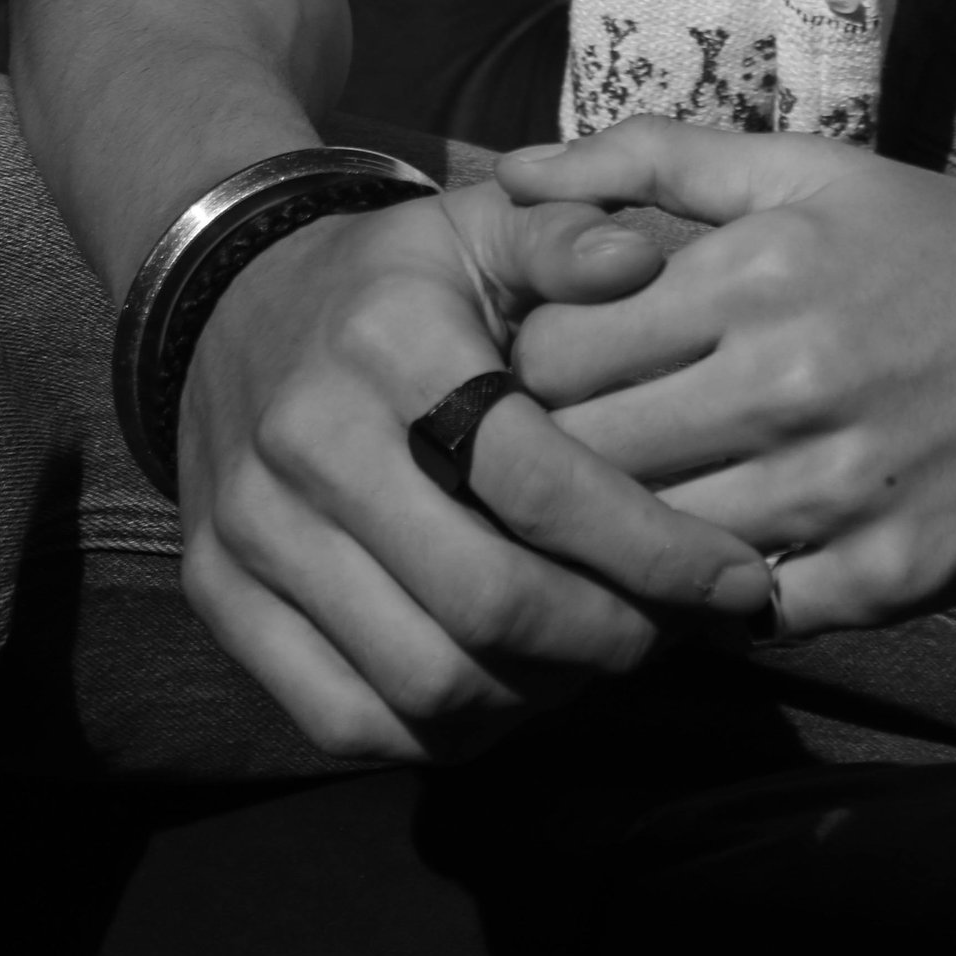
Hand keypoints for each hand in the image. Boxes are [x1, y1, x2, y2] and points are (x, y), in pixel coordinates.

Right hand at [179, 176, 777, 761]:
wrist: (227, 301)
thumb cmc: (394, 275)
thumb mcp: (481, 221)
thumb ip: (566, 236)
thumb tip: (641, 260)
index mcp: (392, 345)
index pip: (537, 479)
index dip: (651, 546)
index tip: (738, 580)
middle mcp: (312, 443)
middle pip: (484, 599)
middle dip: (607, 637)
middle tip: (677, 633)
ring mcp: (254, 531)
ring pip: (418, 678)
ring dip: (535, 697)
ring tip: (604, 660)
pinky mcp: (217, 598)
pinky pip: (341, 717)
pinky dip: (442, 734)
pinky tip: (512, 694)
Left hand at [499, 120, 955, 637]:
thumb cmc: (950, 243)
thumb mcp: (813, 171)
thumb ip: (655, 159)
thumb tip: (505, 172)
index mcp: (759, 272)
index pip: (550, 355)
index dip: (518, 374)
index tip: (527, 382)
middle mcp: (791, 380)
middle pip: (583, 460)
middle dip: (545, 467)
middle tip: (542, 468)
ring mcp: (844, 489)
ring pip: (653, 548)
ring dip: (620, 542)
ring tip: (613, 523)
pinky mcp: (893, 578)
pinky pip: (748, 617)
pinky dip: (714, 602)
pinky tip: (710, 567)